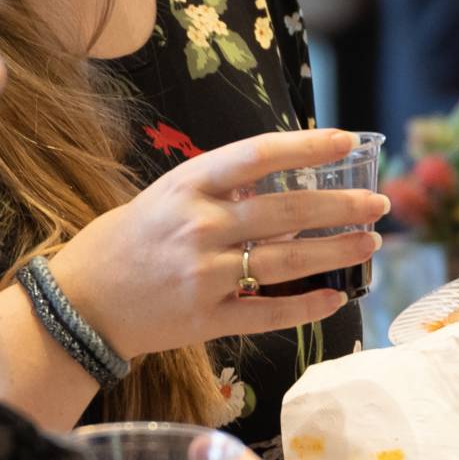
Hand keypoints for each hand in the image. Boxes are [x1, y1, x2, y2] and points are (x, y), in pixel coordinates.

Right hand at [51, 128, 386, 356]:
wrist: (79, 303)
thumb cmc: (126, 241)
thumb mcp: (165, 196)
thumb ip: (220, 190)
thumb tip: (279, 183)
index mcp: (188, 186)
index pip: (258, 155)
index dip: (307, 146)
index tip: (347, 140)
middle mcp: (199, 227)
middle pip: (286, 212)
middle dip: (342, 207)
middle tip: (379, 204)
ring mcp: (204, 275)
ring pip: (286, 263)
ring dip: (336, 252)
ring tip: (371, 244)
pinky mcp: (205, 319)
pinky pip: (268, 313)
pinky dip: (307, 306)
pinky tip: (336, 298)